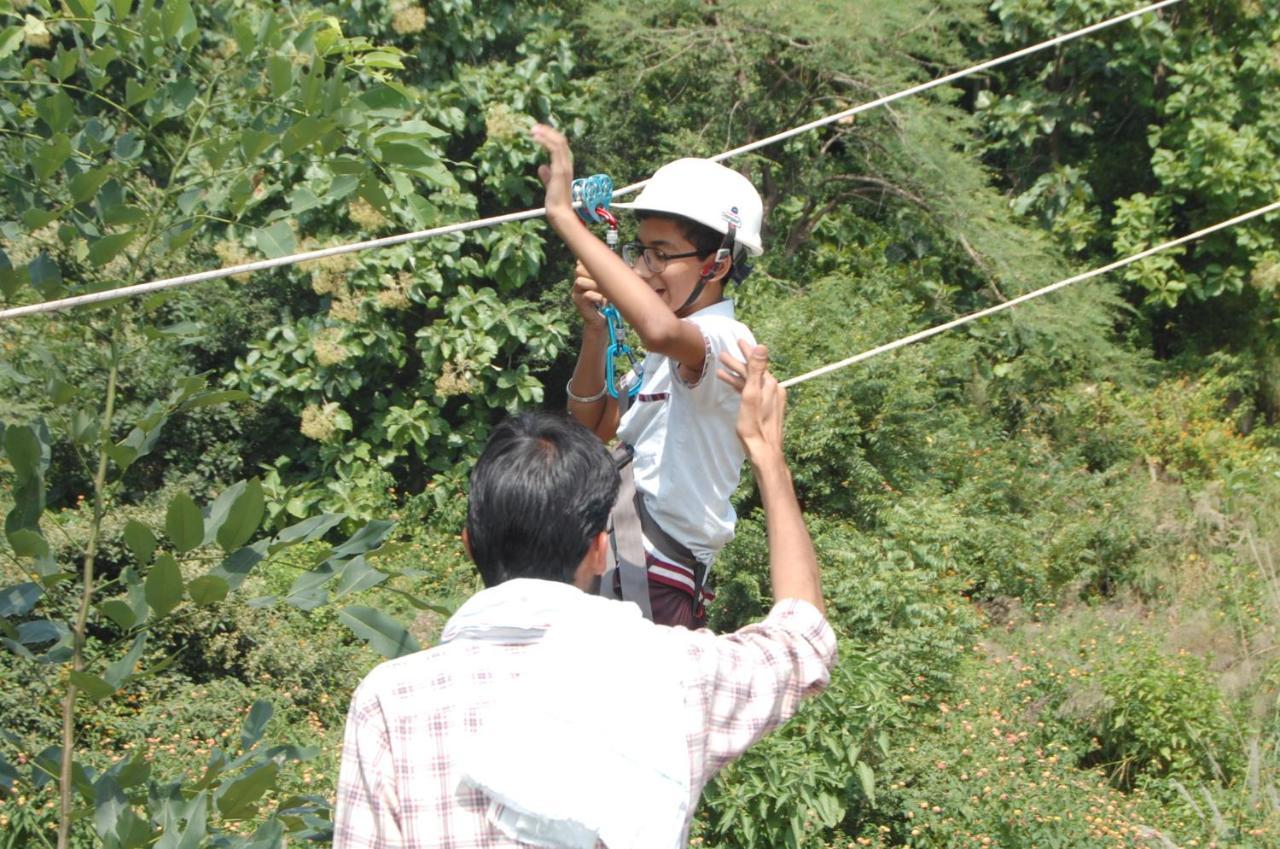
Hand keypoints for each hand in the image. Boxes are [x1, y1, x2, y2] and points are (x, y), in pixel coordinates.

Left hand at [531, 123, 576, 227]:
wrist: (560, 213)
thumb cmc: (555, 202)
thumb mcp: (550, 186)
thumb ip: (546, 176)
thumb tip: (541, 167)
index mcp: (565, 167)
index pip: (561, 146)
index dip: (551, 137)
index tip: (539, 132)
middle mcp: (567, 164)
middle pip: (561, 140)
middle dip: (548, 131)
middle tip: (534, 127)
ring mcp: (564, 166)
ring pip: (558, 142)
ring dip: (545, 133)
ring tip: (533, 130)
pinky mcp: (560, 170)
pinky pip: (554, 149)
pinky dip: (545, 141)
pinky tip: (535, 138)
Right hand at [572, 261, 608, 328]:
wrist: (601, 321)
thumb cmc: (608, 302)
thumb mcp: (611, 287)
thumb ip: (614, 277)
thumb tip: (635, 269)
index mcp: (585, 276)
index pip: (582, 263)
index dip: (593, 265)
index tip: (607, 272)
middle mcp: (578, 282)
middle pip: (579, 269)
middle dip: (594, 274)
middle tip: (607, 283)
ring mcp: (576, 292)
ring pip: (580, 281)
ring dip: (595, 286)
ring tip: (606, 294)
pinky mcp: (578, 302)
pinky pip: (586, 295)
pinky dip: (597, 297)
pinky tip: (604, 302)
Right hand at [718, 340, 785, 460]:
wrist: (764, 451)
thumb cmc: (754, 425)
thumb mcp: (751, 395)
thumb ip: (756, 370)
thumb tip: (762, 346)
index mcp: (770, 385)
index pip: (756, 362)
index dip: (746, 351)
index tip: (738, 341)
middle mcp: (773, 390)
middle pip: (753, 372)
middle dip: (737, 363)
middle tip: (722, 354)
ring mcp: (771, 400)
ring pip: (751, 382)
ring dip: (736, 375)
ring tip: (721, 369)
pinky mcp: (766, 409)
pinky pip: (752, 393)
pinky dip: (741, 387)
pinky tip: (732, 387)